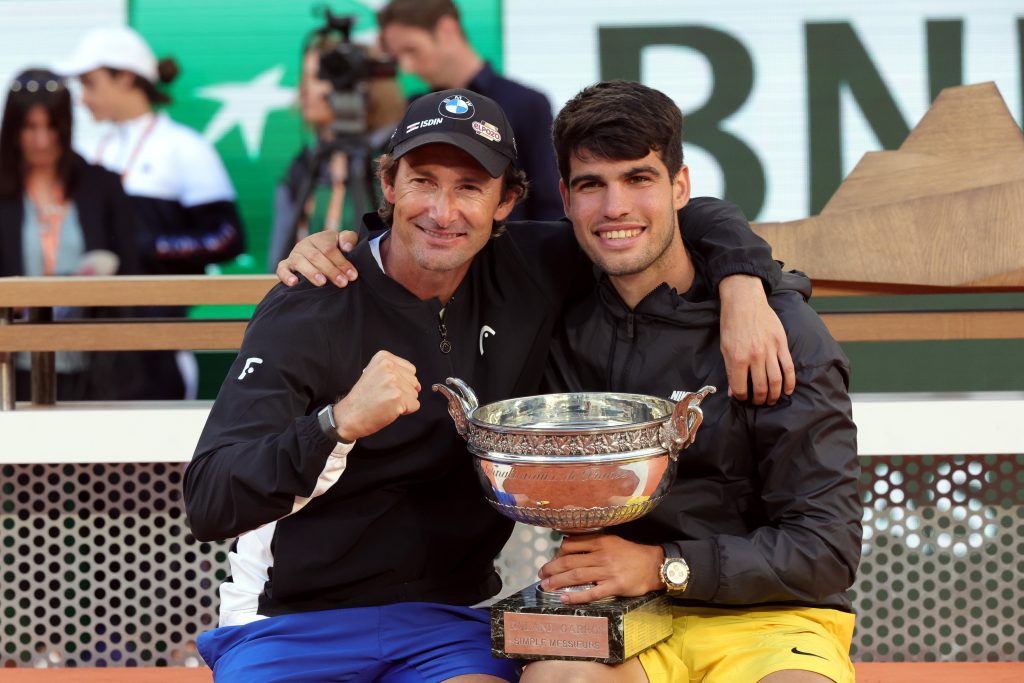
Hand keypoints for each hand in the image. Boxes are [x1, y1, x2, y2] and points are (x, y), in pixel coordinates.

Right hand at [276, 230, 359, 287]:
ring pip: (300, 262)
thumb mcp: (342, 241)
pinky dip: (286, 276)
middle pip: (316, 256)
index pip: (330, 249)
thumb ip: (348, 239)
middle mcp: (305, 245)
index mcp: (319, 238)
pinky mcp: (285, 265)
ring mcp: (294, 255)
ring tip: (322, 282)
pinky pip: (281, 270)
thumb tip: (347, 247)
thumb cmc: (334, 248)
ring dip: (311, 273)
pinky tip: (294, 283)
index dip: (341, 262)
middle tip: (342, 282)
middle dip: (330, 270)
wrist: (318, 252)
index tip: (352, 275)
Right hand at [333, 351, 420, 440]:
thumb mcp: (376, 374)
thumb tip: (418, 386)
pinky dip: (405, 410)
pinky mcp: (398, 397)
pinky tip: (390, 409)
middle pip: (414, 381)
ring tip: (385, 402)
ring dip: (404, 402)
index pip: (410, 370)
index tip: (386, 387)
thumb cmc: (362, 398)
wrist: (350, 415)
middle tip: (384, 396)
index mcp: (383, 358)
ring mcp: (393, 381)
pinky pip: (415, 405)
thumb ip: (397, 374)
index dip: (401, 382)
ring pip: (415, 394)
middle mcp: (388, 367)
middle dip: (403, 392)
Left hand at [537, 534, 663, 604]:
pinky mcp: (615, 586)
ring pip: (577, 576)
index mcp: (600, 541)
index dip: (558, 554)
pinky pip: (592, 593)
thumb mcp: (612, 540)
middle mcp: (602, 555)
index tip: (552, 560)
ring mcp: (608, 572)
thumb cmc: (632, 553)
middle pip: (570, 562)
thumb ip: (593, 542)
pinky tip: (565, 598)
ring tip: (546, 586)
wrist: (654, 565)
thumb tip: (569, 545)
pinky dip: (576, 596)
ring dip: (558, 582)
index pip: (571, 545)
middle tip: (541, 574)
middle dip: (552, 568)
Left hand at [718, 274, 795, 404]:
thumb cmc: (731, 325)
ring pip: (776, 380)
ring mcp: (770, 350)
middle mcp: (755, 356)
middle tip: (759, 402)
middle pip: (761, 387)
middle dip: (760, 400)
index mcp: (737, 358)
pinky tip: (787, 390)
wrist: (744, 302)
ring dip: (775, 395)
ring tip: (772, 400)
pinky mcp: (781, 343)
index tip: (743, 398)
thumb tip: (733, 392)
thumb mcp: (725, 348)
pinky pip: (789, 367)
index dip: (742, 397)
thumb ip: (730, 371)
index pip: (741, 388)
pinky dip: (790, 381)